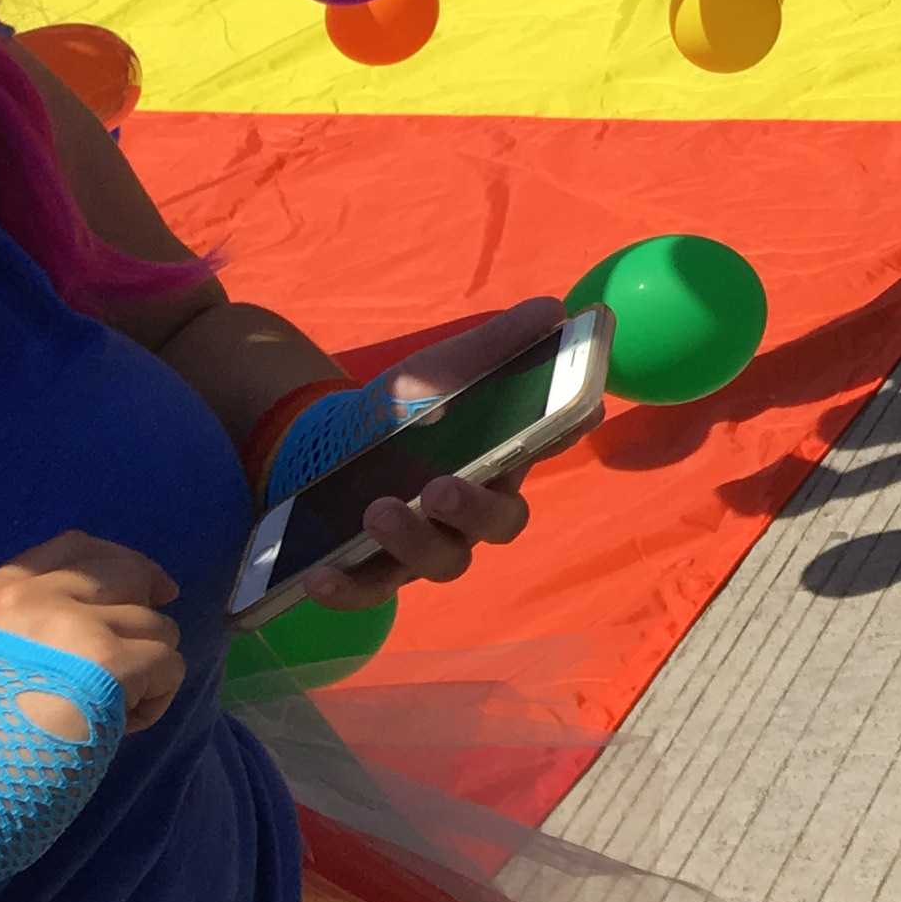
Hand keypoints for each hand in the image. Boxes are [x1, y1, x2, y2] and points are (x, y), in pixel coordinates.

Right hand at [0, 535, 183, 732]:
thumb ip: (24, 626)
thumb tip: (99, 609)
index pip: (74, 547)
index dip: (121, 562)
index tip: (151, 587)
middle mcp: (32, 600)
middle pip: (130, 575)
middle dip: (144, 614)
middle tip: (139, 655)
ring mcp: (74, 628)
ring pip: (159, 626)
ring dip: (144, 670)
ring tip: (104, 708)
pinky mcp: (111, 665)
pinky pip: (171, 666)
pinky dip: (155, 700)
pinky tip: (118, 727)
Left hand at [311, 297, 561, 608]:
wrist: (321, 448)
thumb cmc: (399, 411)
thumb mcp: (437, 372)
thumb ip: (492, 346)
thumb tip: (552, 308)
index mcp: (502, 457)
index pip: (550, 443)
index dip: (569, 428)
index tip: (581, 410)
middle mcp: (476, 512)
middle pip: (501, 524)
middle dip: (475, 510)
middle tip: (442, 487)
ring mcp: (428, 547)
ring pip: (442, 563)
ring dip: (413, 540)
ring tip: (377, 510)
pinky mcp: (374, 572)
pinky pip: (370, 593)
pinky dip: (348, 590)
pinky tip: (319, 575)